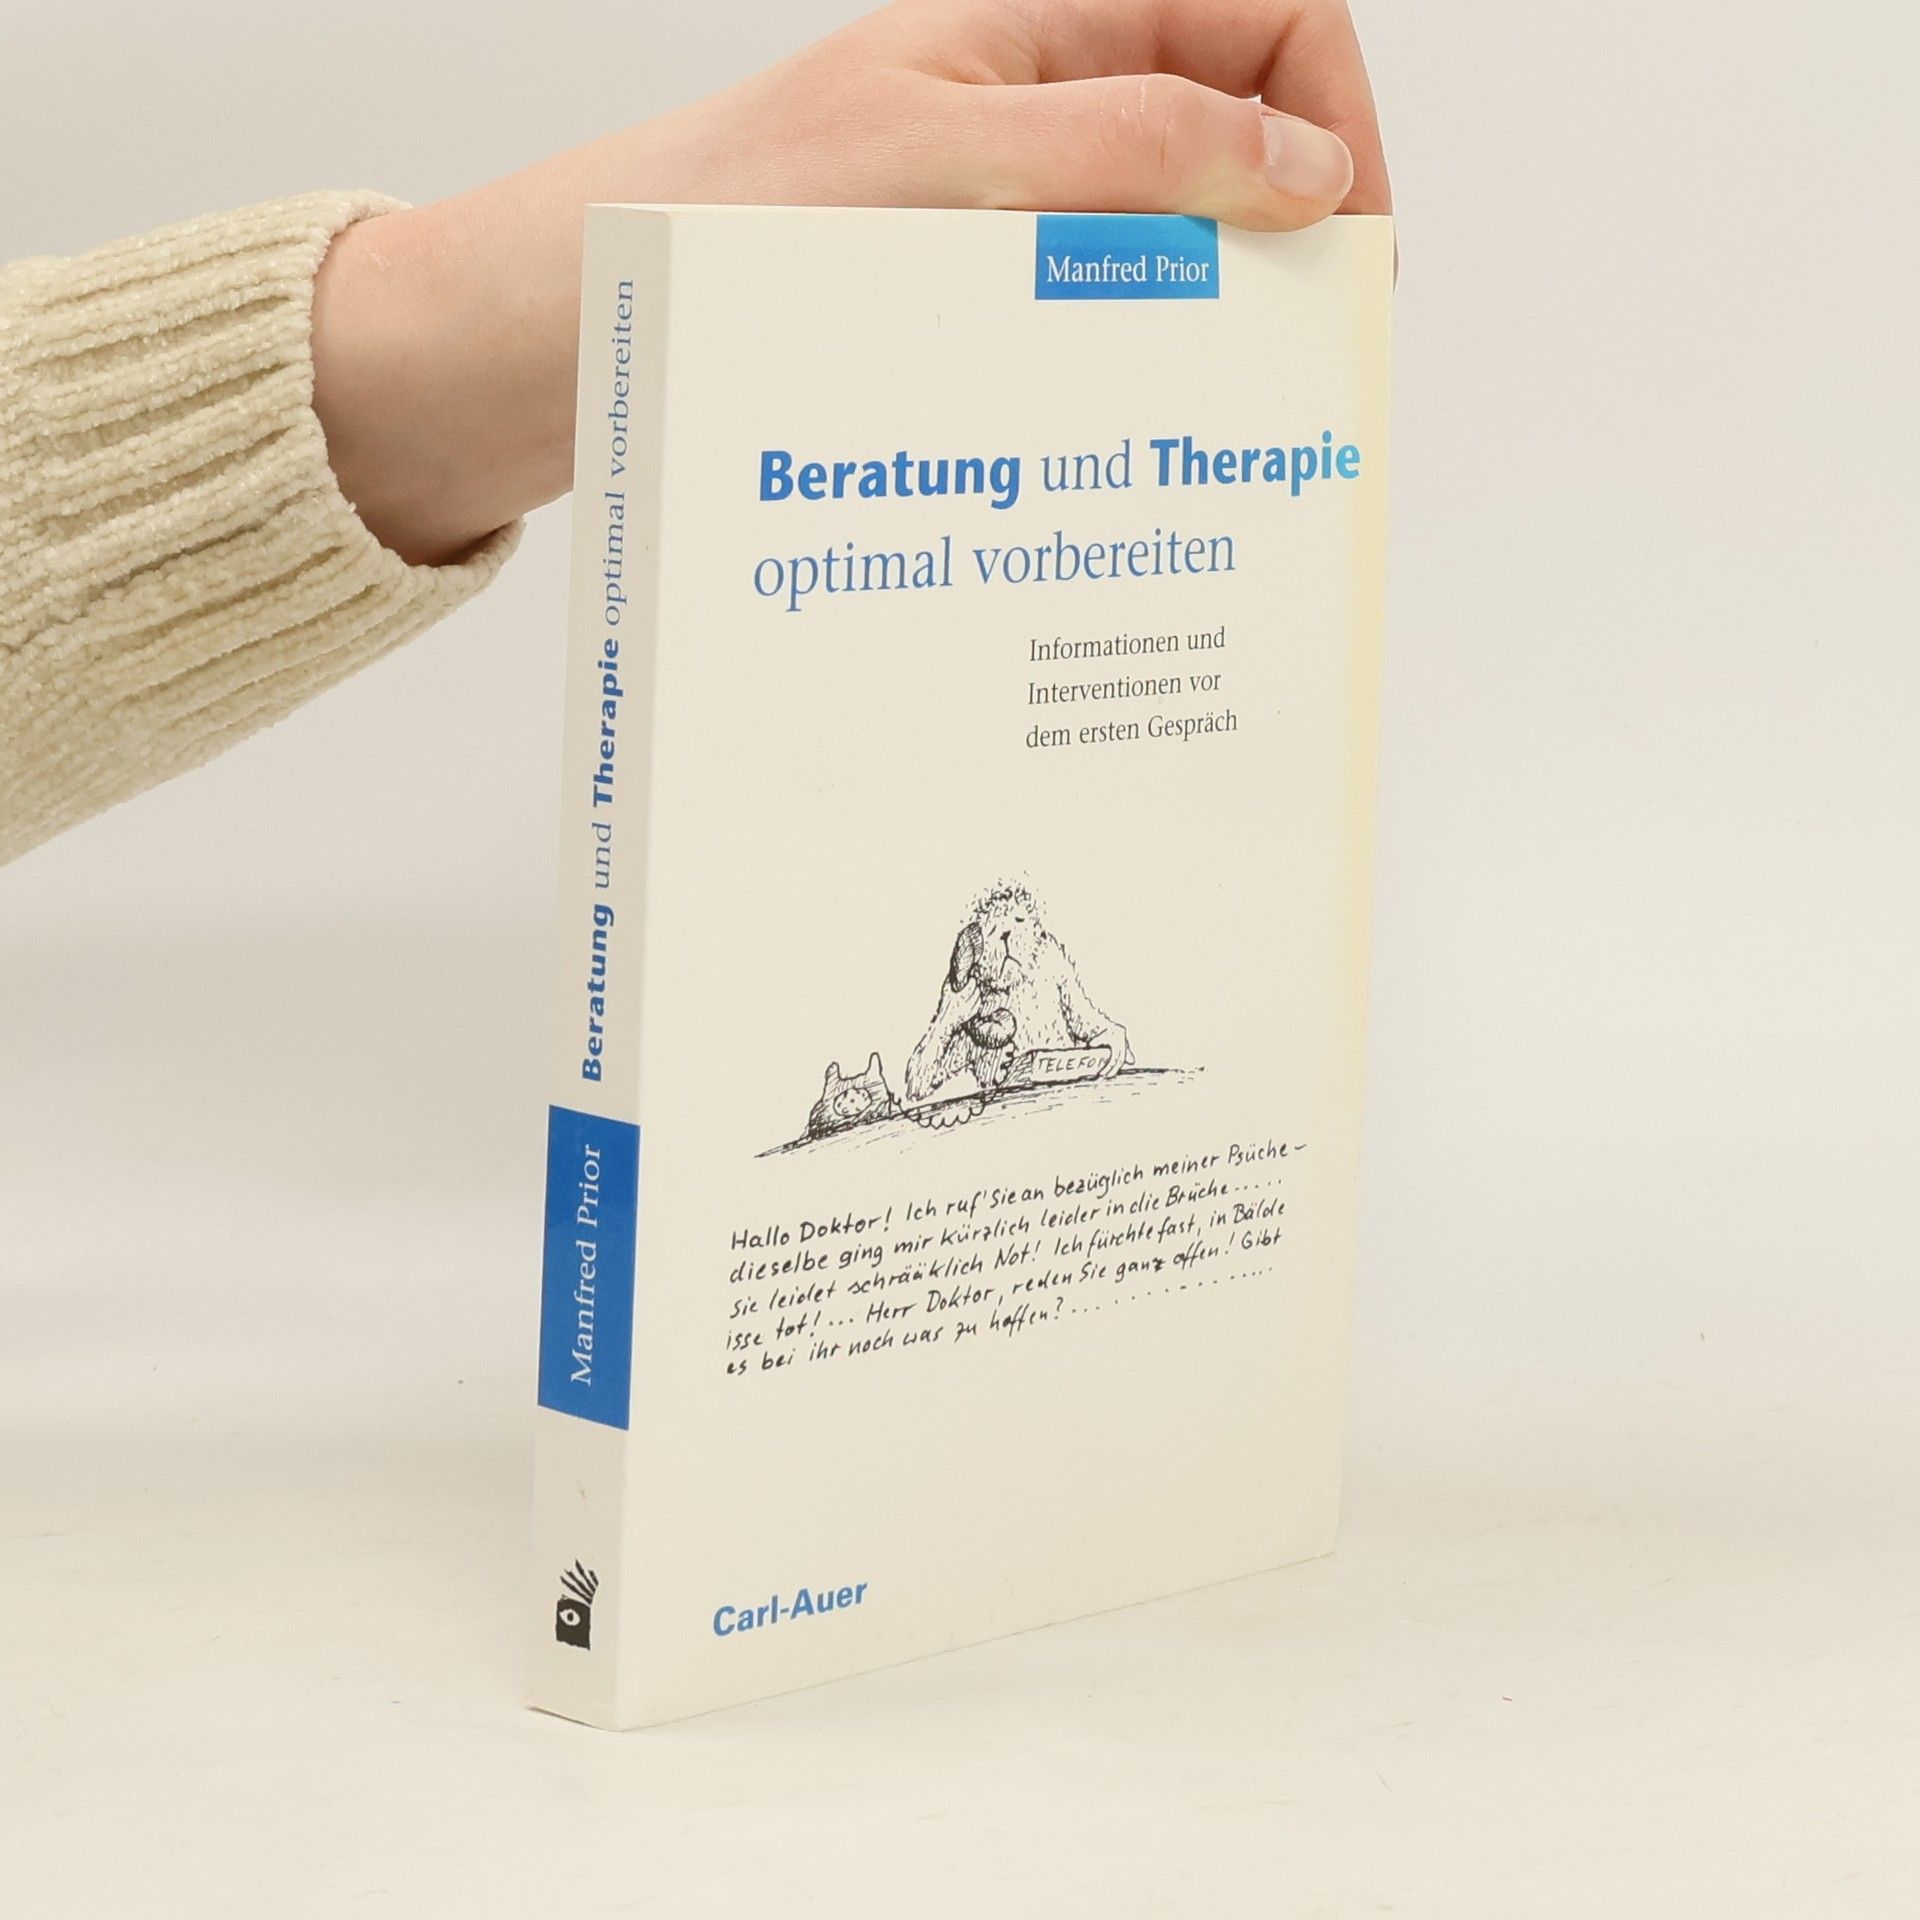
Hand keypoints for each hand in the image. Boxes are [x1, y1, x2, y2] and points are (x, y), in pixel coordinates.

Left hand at [312, 0, 1389, 565]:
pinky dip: (1126, 377)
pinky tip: (1124, 437)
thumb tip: (1302, 167)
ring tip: (1215, 417)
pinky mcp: (964, 310)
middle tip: (1299, 354)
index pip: (1264, 13)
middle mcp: (1034, 113)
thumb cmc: (721, 222)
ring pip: (1166, 249)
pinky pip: (1086, 327)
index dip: (1333, 110)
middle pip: (1234, 140)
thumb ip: (1128, 149)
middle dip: (1288, 236)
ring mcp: (1001, 216)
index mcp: (1040, 28)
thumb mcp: (940, 159)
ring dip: (1208, 324)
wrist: (570, 333)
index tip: (1350, 237)